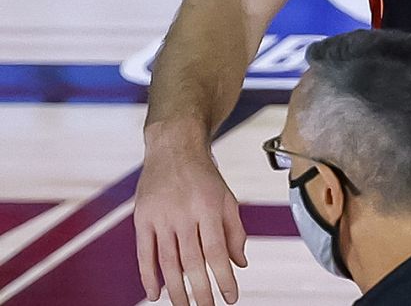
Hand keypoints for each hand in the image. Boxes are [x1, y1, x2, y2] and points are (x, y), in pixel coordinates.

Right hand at [133, 144, 247, 305]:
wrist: (174, 148)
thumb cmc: (205, 177)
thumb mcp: (227, 198)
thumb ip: (235, 231)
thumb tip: (240, 265)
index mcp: (209, 208)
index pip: (217, 251)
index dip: (223, 278)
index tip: (231, 298)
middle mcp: (184, 213)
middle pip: (192, 261)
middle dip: (200, 291)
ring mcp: (160, 216)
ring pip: (168, 261)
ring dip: (176, 289)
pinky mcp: (141, 218)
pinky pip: (144, 253)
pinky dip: (148, 276)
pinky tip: (156, 294)